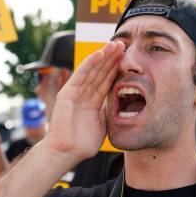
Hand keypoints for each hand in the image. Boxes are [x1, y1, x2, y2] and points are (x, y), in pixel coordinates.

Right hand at [43, 41, 124, 161]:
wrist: (67, 152)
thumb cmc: (83, 143)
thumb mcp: (103, 123)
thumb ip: (108, 110)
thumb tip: (118, 101)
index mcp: (93, 102)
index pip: (107, 81)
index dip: (117, 69)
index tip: (128, 58)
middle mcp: (84, 94)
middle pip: (101, 72)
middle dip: (113, 59)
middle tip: (124, 44)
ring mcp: (76, 92)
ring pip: (93, 70)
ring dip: (104, 56)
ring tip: (115, 44)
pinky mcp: (68, 92)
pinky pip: (81, 74)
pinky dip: (90, 63)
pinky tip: (100, 53)